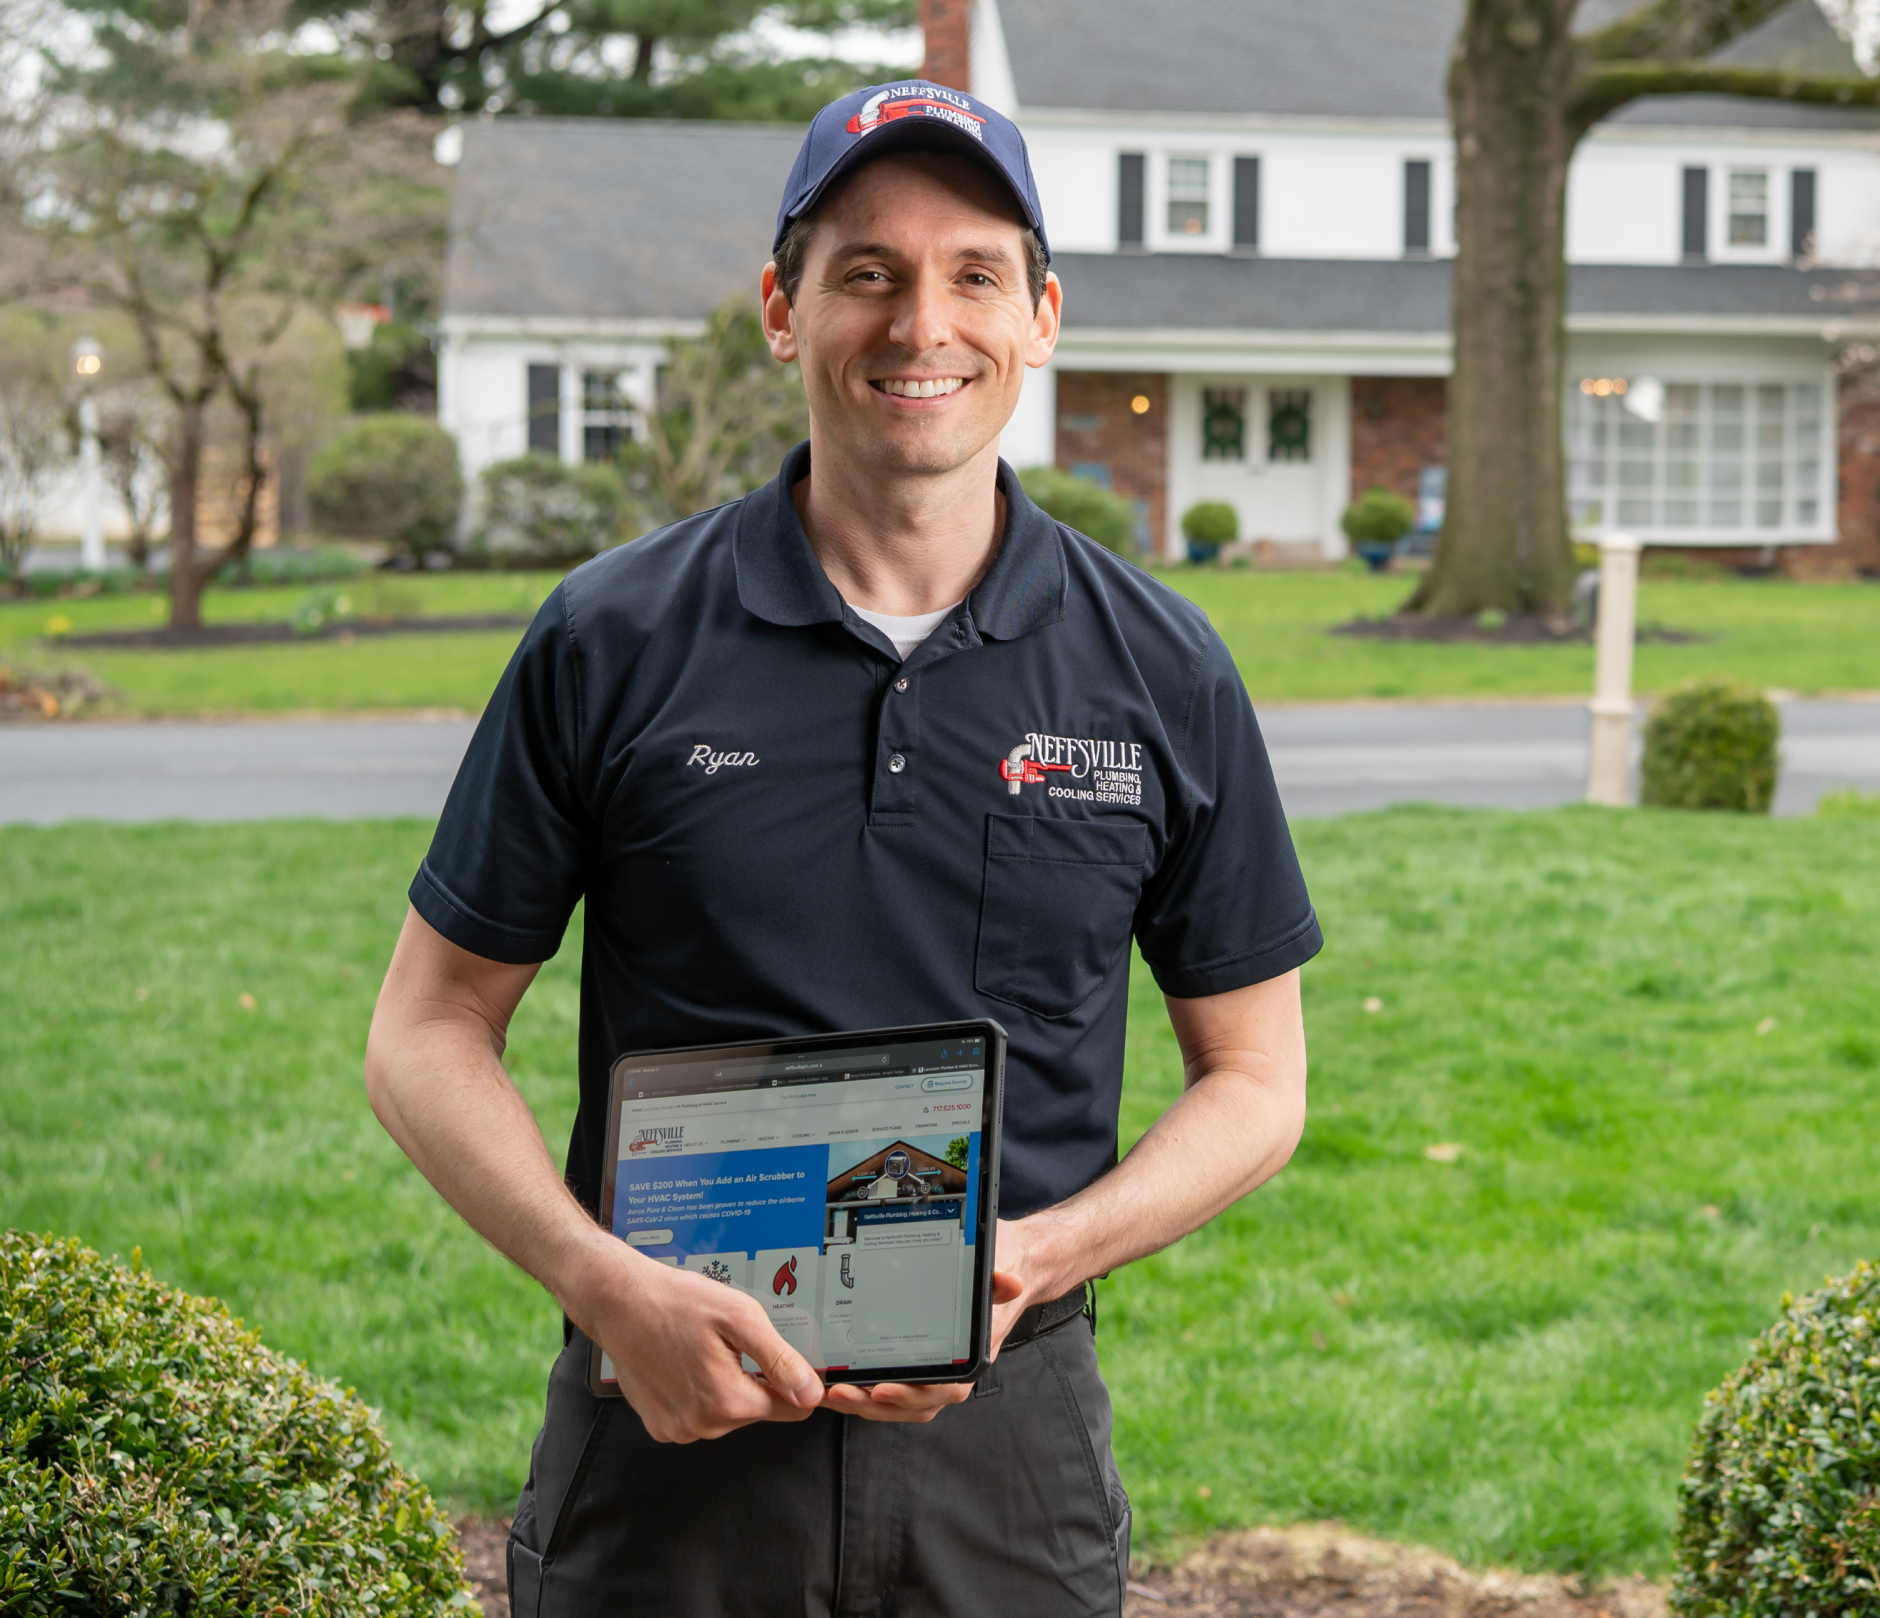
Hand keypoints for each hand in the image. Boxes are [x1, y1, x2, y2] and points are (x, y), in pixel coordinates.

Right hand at [577, 1248, 824, 1443]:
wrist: (620, 1303)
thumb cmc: (675, 1303)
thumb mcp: (740, 1318)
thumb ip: (779, 1359)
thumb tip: (811, 1394)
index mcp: (728, 1401)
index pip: (790, 1410)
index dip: (797, 1385)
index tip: (789, 1364)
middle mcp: (703, 1425)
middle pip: (755, 1410)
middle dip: (751, 1378)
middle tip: (729, 1344)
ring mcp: (678, 1429)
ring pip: (726, 1413)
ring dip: (724, 1386)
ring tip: (702, 1350)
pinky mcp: (660, 1426)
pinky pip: (697, 1416)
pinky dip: (697, 1394)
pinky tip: (684, 1365)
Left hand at [821, 1215, 1068, 1422]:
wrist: (1005, 1262)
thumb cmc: (998, 1271)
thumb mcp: (998, 1271)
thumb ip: (999, 1282)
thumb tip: (1009, 1282)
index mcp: (970, 1359)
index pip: (940, 1390)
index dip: (911, 1395)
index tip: (882, 1389)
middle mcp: (949, 1372)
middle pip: (910, 1404)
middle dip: (873, 1404)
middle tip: (840, 1393)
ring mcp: (928, 1370)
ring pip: (895, 1402)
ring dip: (862, 1403)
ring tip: (830, 1394)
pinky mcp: (910, 1363)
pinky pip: (886, 1386)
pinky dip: (860, 1390)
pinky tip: (832, 1384)